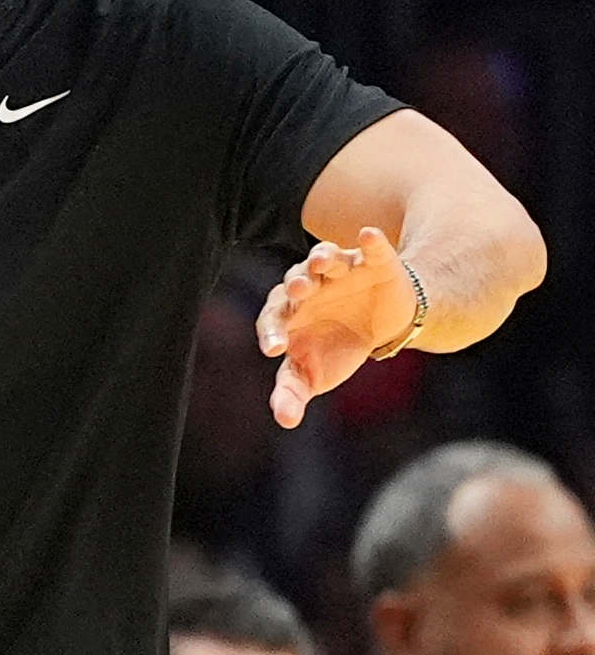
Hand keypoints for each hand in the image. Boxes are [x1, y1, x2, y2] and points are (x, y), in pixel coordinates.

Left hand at [256, 226, 416, 428]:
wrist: (383, 324)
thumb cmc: (336, 347)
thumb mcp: (314, 374)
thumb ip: (294, 392)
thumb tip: (285, 420)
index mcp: (288, 313)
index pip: (272, 319)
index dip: (272, 332)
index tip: (276, 350)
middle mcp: (309, 285)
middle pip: (296, 281)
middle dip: (297, 284)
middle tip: (298, 289)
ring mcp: (340, 271)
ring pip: (325, 259)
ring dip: (322, 258)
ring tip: (322, 262)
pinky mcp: (373, 262)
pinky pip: (370, 248)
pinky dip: (370, 241)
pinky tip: (369, 235)